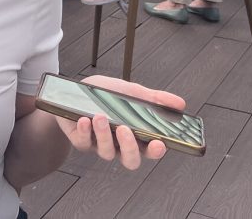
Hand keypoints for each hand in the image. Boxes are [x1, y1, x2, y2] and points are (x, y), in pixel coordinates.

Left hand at [51, 75, 184, 169]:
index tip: (160, 144)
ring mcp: (99, 145)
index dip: (155, 152)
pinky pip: (84, 143)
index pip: (149, 151)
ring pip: (106, 152)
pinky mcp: (80, 141)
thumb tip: (179, 103)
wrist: (72, 91)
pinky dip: (85, 131)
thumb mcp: (130, 92)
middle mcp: (118, 144)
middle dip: (129, 147)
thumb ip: (154, 98)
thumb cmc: (104, 94)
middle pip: (130, 160)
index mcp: (134, 135)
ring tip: (100, 117)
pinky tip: (85, 119)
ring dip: (104, 134)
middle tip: (125, 129)